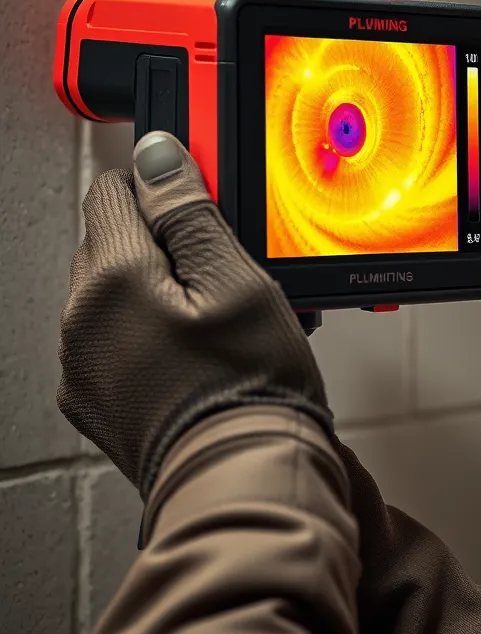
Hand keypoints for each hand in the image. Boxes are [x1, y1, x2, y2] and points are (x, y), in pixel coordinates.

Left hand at [57, 132, 333, 497]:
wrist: (241, 479)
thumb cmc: (248, 387)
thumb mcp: (238, 281)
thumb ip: (190, 213)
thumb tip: (158, 154)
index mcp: (110, 281)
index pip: (115, 191)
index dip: (164, 187)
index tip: (199, 202)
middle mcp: (78, 320)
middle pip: (109, 241)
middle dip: (159, 241)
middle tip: (220, 266)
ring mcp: (80, 365)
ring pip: (110, 292)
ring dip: (151, 287)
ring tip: (212, 317)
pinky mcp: (93, 399)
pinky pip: (112, 339)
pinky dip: (144, 332)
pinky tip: (193, 352)